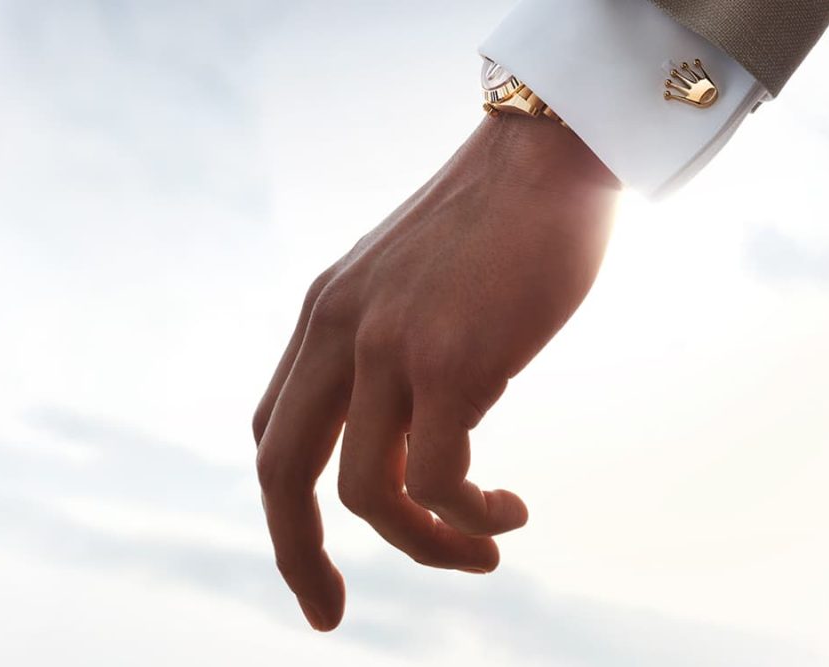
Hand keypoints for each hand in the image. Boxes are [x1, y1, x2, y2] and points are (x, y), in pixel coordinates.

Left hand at [251, 114, 619, 630]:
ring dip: (422, 545)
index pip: (275, 428)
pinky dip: (468, 516)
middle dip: (296, 556)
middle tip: (326, 614)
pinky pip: (437, 480)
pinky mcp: (452, 362)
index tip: (322, 555)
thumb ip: (406, 354)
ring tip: (482, 553)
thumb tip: (429, 441)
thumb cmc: (508, 220)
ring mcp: (389, 347)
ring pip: (366, 494)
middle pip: (280, 472)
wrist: (553, 151)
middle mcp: (338, 331)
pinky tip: (509, 512)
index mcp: (325, 313)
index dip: (288, 503)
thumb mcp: (424, 288)